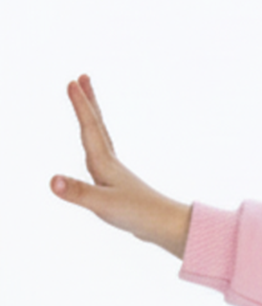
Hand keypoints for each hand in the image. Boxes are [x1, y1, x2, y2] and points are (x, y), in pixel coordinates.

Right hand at [50, 76, 191, 256]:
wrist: (165, 227)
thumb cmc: (138, 215)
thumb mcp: (103, 204)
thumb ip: (78, 192)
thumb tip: (53, 181)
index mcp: (104, 163)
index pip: (89, 128)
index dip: (80, 105)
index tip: (71, 82)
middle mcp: (110, 163)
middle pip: (97, 126)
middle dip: (88, 102)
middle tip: (82, 77)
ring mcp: (115, 173)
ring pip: (100, 138)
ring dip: (92, 119)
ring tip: (87, 105)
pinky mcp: (118, 185)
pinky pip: (102, 155)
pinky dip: (96, 143)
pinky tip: (96, 152)